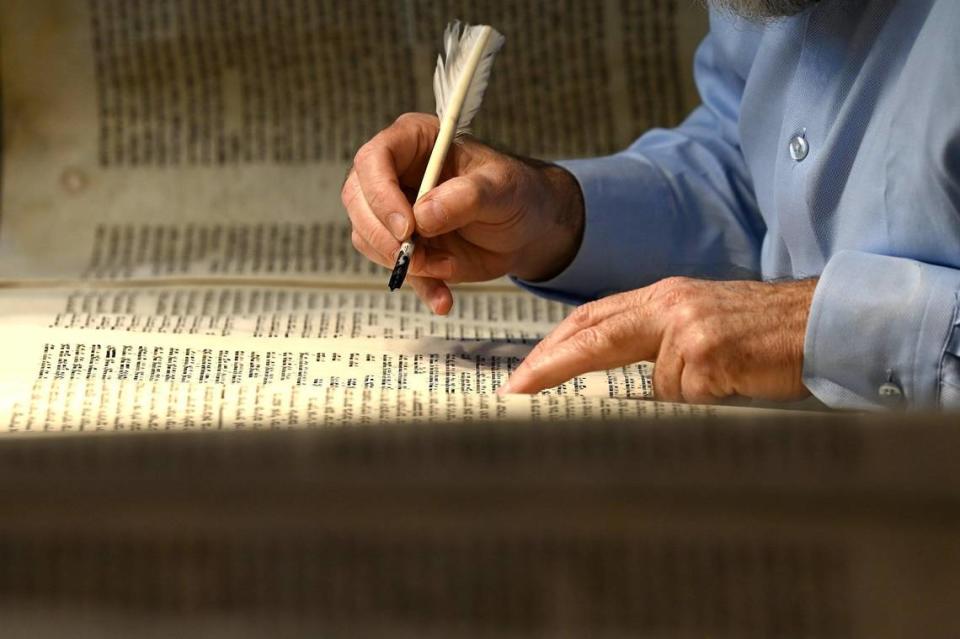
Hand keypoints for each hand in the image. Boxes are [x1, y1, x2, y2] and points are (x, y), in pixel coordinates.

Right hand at [342, 113, 583, 313]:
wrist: (527, 230)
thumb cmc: (517, 193)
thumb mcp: (502, 189)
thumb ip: (466, 197)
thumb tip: (422, 216)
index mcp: (415, 142)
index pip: (373, 159)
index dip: (380, 194)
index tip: (406, 227)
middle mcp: (396, 173)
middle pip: (357, 199)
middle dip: (383, 236)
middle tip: (418, 256)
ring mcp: (395, 210)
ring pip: (368, 237)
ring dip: (405, 262)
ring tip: (448, 268)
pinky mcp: (404, 245)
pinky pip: (395, 268)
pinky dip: (419, 286)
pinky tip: (443, 298)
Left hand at [501, 277, 816, 402]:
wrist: (819, 323)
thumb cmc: (760, 332)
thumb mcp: (699, 325)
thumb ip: (654, 345)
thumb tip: (612, 385)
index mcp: (663, 296)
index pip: (592, 316)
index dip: (555, 343)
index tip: (525, 370)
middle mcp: (670, 305)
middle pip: (593, 334)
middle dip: (549, 364)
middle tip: (517, 389)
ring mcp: (688, 329)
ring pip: (651, 382)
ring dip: (674, 396)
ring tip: (714, 385)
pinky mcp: (709, 355)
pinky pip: (685, 394)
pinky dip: (702, 401)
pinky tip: (731, 384)